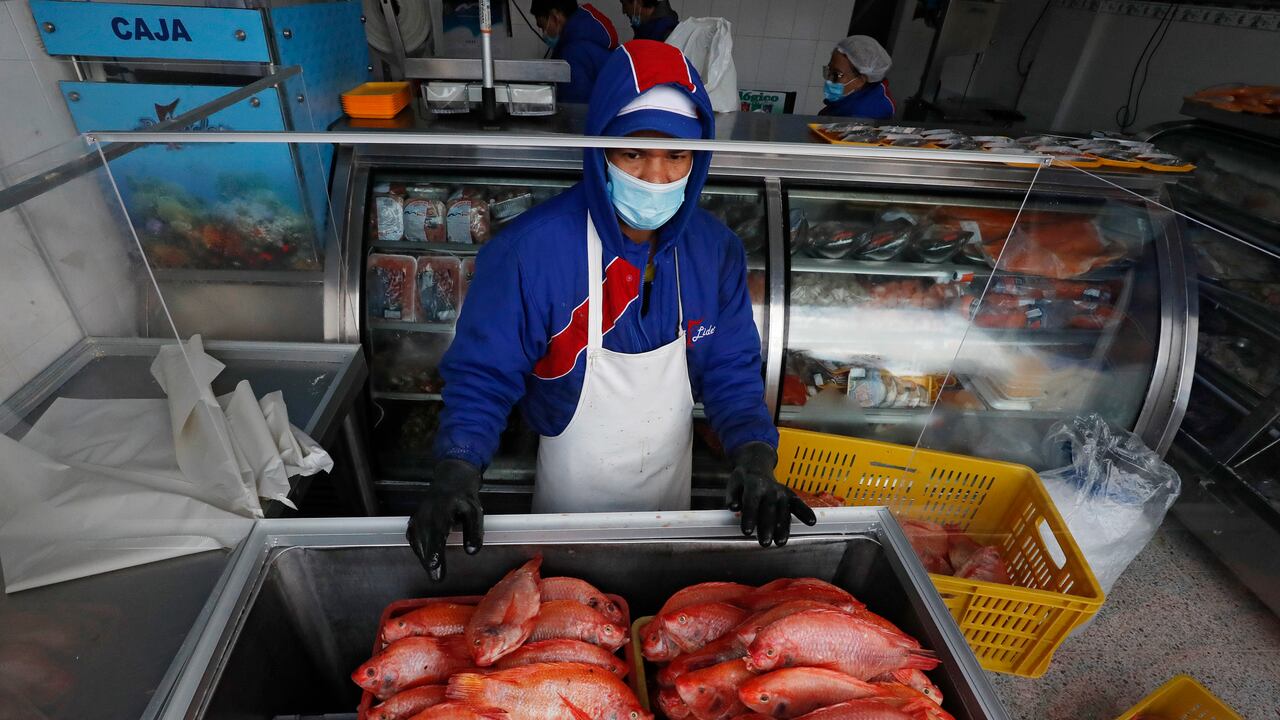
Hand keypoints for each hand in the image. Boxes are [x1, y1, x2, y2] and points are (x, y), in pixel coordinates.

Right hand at [407, 459, 483, 580]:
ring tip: (433, 572)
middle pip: (424, 539)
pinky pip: (413, 536)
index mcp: (441, 509)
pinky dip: (418, 549)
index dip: (434, 551)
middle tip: (436, 578)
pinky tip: (425, 558)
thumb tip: (472, 552)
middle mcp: (426, 513)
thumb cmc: (464, 497)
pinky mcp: (414, 519)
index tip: (435, 565)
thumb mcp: (475, 511)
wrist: (451, 479)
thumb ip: (474, 531)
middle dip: (428, 559)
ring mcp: (418, 516)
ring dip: (423, 556)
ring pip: (416, 539)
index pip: (436, 533)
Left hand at [724, 442, 816, 546]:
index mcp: (753, 486)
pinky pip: (799, 505)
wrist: (757, 468)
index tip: (746, 532)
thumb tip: (733, 507)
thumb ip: (732, 497)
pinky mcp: (791, 496)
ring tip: (780, 542)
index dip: (749, 517)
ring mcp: (782, 493)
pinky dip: (806, 512)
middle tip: (764, 543)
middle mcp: (770, 489)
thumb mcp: (733, 486)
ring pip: (783, 512)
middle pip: (768, 510)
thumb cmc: (742, 482)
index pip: (751, 503)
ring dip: (783, 528)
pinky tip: (811, 522)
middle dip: (767, 527)